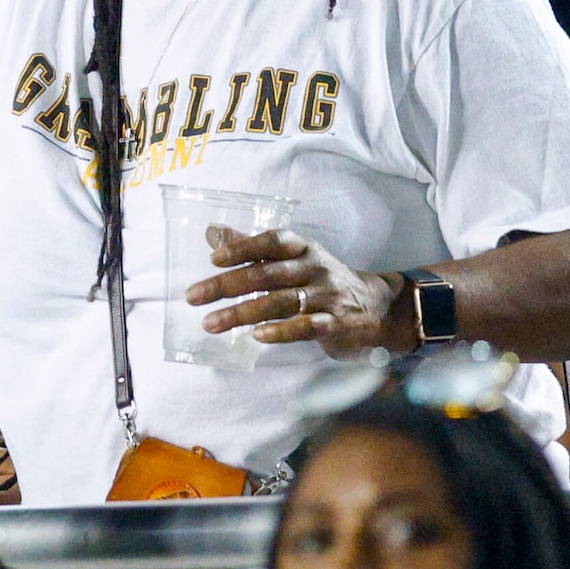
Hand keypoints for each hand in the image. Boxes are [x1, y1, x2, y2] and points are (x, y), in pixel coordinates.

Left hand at [186, 228, 399, 354]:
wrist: (377, 308)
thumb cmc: (322, 280)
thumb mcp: (293, 259)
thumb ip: (252, 247)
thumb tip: (212, 232)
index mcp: (302, 249)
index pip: (271, 242)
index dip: (242, 248)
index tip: (213, 258)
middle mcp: (314, 268)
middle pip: (266, 274)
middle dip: (226, 286)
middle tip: (193, 297)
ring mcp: (326, 296)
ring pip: (279, 302)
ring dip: (241, 313)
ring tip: (210, 323)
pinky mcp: (335, 324)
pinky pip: (305, 327)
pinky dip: (280, 332)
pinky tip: (256, 336)